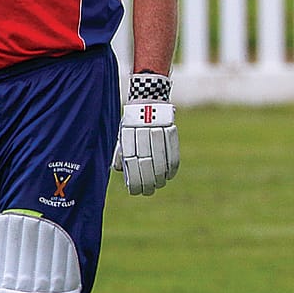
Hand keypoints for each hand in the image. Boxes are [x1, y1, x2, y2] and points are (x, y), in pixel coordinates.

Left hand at [114, 73, 178, 195]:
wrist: (148, 100)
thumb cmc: (132, 123)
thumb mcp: (122, 135)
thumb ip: (120, 152)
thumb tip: (120, 172)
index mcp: (127, 135)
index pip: (131, 163)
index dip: (135, 180)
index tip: (136, 192)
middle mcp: (141, 133)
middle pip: (146, 163)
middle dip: (147, 181)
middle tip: (148, 192)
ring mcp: (157, 131)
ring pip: (160, 159)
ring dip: (160, 176)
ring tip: (159, 186)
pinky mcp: (170, 129)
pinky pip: (173, 151)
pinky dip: (172, 166)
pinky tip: (169, 175)